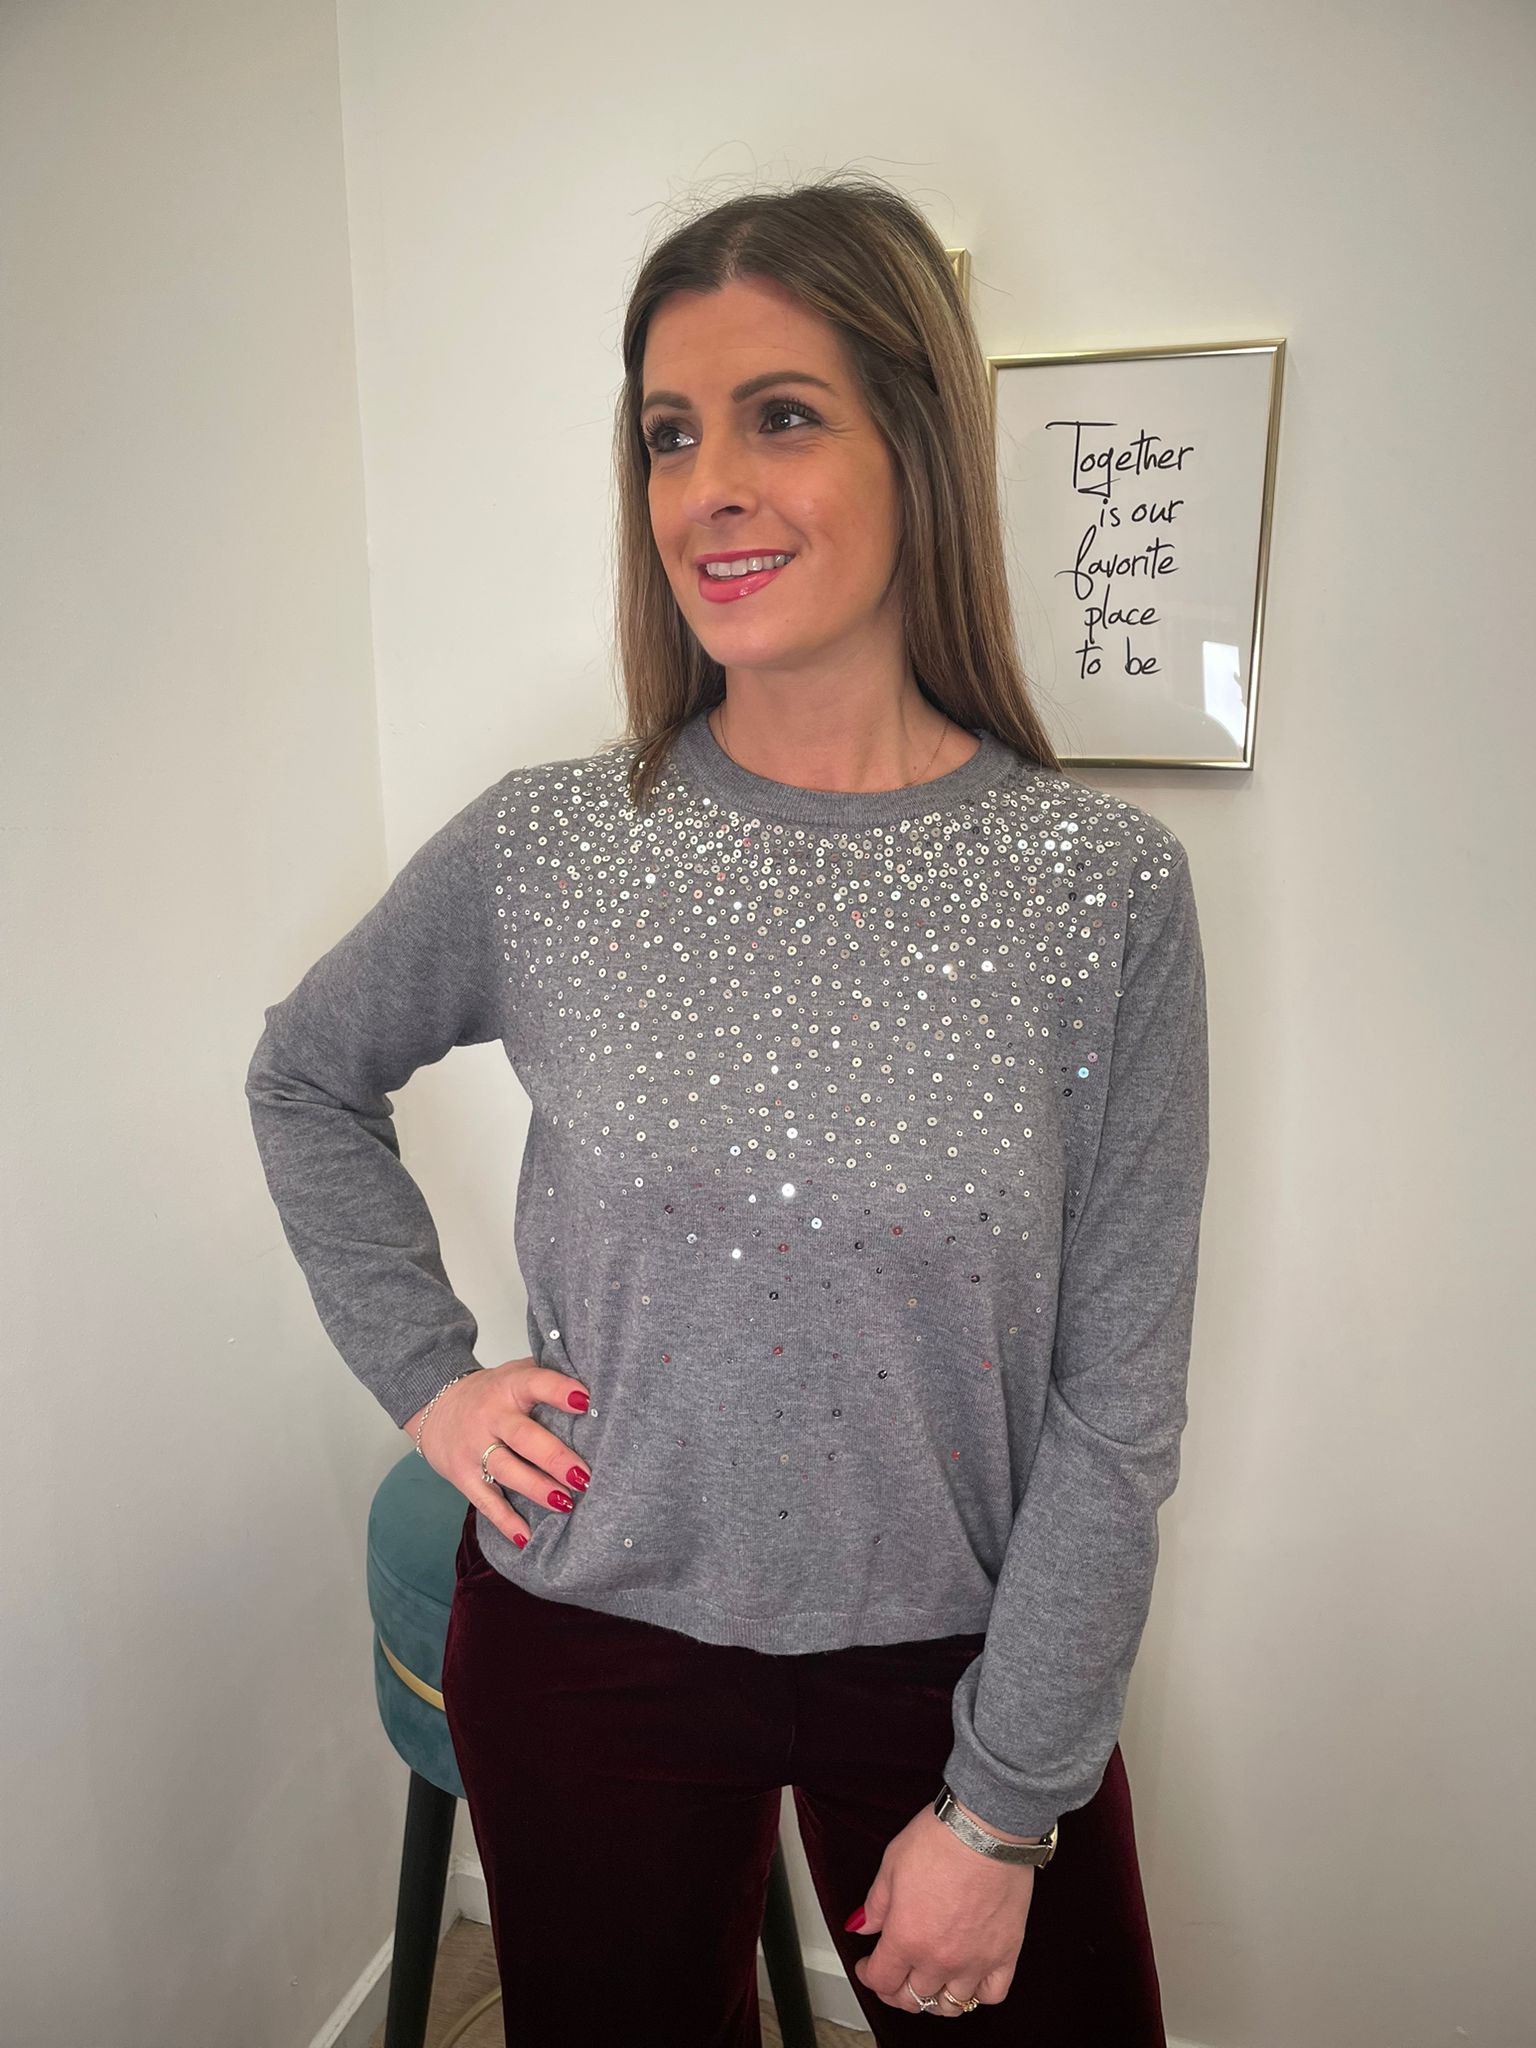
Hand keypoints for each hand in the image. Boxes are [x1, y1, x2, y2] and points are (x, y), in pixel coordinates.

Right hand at [401, 1357, 591, 1548]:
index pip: (535, 1383)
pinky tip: (526, 1537)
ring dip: (536, 1488)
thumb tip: (597, 1379)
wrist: (435, 1404)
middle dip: (554, 1457)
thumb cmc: (490, 1392)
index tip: (585, 1401)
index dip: (559, 1391)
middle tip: (583, 1476)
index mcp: (509, 1386)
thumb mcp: (515, 1373)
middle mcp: (491, 1416)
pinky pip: (485, 1500)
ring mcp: (474, 1448)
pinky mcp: (463, 1475)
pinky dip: (505, 1521)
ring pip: (506, 1470)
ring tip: (565, 1503)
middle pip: (523, 1437)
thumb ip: (548, 1374)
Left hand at [844, 1799, 1037, 2015]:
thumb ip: (875, 1904)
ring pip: (950, 2005)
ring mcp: (974, 1961)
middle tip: (894, 1975)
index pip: (881, 1981)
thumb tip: (860, 1926)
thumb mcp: (892, 1864)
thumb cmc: (941, 1839)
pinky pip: (991, 1994)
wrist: (987, 1829)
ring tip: (929, 1980)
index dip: (868, 1975)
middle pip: (912, 1999)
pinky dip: (977, 1994)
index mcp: (906, 1938)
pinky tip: (969, 1978)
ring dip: (935, 1998)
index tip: (867, 1965)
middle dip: (896, 1990)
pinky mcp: (1005, 1954)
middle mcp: (939, 1958)